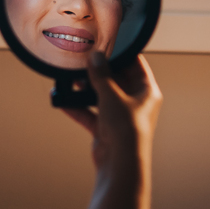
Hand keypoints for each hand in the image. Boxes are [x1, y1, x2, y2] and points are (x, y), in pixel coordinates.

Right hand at [63, 53, 161, 171]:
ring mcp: (120, 116)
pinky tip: (62, 100)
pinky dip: (77, 108)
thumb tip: (96, 56)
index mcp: (147, 92)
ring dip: (85, 90)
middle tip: (83, 61)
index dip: (122, 54)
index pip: (136, 65)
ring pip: (101, 97)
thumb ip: (101, 75)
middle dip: (98, 73)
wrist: (120, 163)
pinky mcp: (106, 129)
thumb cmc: (127, 130)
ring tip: (70, 79)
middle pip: (116, 80)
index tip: (106, 45)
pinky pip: (90, 113)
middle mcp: (135, 103)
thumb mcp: (112, 95)